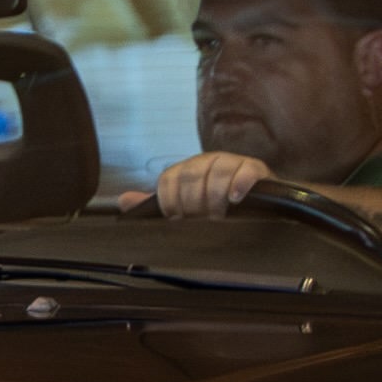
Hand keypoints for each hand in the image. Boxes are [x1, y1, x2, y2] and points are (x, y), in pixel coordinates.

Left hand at [150, 149, 278, 222]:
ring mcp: (232, 162)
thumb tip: (123, 200)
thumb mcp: (185, 206)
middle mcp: (207, 160)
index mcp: (187, 168)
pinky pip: (246, 171)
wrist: (258, 203)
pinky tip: (235, 199)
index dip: (170, 200)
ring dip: (215, 196)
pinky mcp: (255, 169)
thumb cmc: (215, 206)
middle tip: (200, 220)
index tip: (176, 218)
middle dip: (193, 201)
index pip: (170, 178)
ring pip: (218, 171)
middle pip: (193, 174)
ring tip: (218, 217)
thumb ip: (156, 203)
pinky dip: (239, 184)